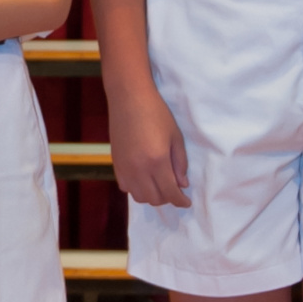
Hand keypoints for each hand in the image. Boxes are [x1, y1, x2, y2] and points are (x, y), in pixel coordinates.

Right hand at [108, 80, 190, 208]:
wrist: (129, 99)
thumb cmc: (156, 113)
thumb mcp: (175, 137)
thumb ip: (180, 163)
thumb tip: (182, 184)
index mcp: (157, 161)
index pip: (170, 193)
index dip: (180, 201)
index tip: (186, 202)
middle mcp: (139, 169)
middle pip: (154, 199)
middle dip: (168, 199)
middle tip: (175, 190)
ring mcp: (125, 168)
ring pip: (139, 197)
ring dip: (152, 196)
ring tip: (160, 185)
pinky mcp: (116, 165)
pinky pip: (126, 188)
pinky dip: (137, 189)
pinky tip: (144, 179)